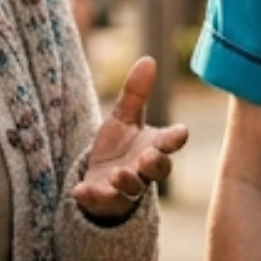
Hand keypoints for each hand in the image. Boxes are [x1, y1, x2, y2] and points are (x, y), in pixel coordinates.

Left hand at [72, 56, 188, 223]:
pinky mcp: (104, 200)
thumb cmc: (119, 147)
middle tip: (148, 156)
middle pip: (158, 170)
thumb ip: (136, 93)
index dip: (176, 138)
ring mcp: (125, 188)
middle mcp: (143, 170)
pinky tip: (79, 191)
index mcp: (153, 147)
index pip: (169, 143)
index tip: (181, 132)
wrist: (99, 180)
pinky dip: (91, 197)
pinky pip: (101, 201)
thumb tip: (149, 59)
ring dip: (127, 181)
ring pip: (133, 189)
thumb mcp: (124, 118)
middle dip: (155, 164)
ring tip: (117, 173)